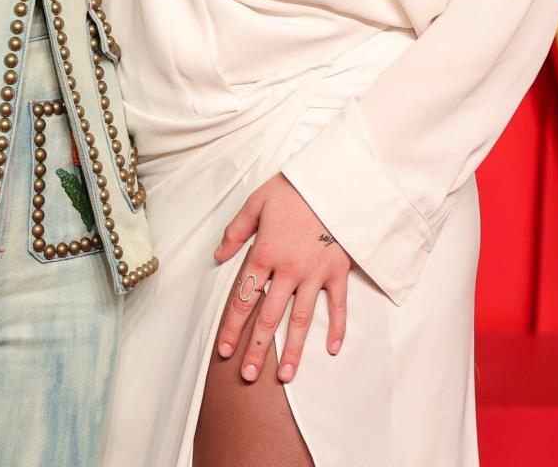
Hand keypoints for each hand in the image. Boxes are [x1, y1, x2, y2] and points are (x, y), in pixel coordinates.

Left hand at [213, 174, 348, 384]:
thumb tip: (219, 255)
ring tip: (284, 376)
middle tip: (247, 376)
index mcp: (265, 253)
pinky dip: (337, 328)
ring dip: (293, 350)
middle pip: (269, 316)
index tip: (224, 350)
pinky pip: (338, 305)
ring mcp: (315, 273)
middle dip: (256, 348)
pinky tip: (331, 349)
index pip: (244, 297)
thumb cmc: (292, 189)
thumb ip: (236, 231)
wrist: (333, 180)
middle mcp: (289, 269)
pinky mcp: (338, 271)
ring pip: (301, 319)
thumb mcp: (256, 202)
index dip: (232, 326)